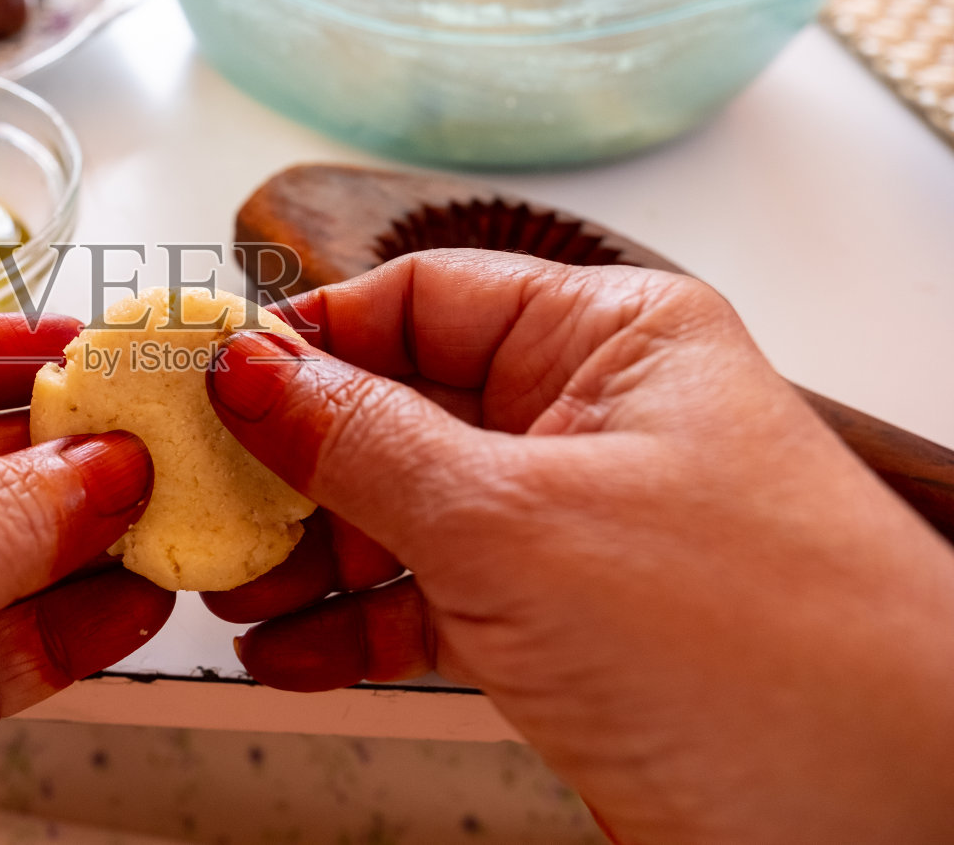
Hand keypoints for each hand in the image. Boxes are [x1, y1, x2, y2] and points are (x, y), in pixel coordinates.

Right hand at [205, 251, 953, 844]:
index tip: (213, 384)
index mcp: (604, 341)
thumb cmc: (759, 647)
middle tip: (208, 504)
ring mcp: (570, 525)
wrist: (881, 825)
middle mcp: (586, 419)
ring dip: (310, 555)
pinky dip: (355, 624)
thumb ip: (362, 441)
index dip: (307, 338)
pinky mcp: (560, 620)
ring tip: (236, 592)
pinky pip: (430, 595)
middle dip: (294, 465)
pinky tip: (292, 653)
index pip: (417, 297)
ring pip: (402, 509)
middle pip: (396, 408)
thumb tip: (249, 368)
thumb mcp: (513, 521)